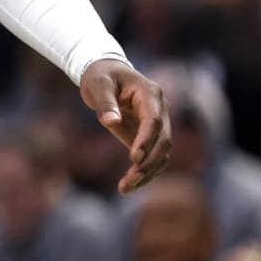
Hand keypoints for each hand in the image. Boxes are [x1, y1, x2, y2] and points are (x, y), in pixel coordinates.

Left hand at [79, 59, 170, 194]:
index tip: (134, 159)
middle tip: (129, 180)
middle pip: (163, 140)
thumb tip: (111, 121)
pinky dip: (144, 172)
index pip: (154, 120)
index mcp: (150, 93)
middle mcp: (160, 109)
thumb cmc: (100, 76)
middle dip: (148, 162)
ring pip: (162, 153)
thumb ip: (105, 102)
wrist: (105, 72)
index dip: (147, 140)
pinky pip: (153, 157)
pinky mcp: (150, 135)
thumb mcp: (97, 84)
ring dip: (148, 172)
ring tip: (125, 187)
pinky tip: (128, 185)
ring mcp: (159, 123)